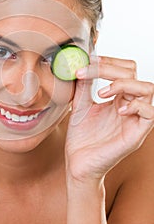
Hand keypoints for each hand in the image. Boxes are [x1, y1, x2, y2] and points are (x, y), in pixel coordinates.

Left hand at [65, 56, 153, 182]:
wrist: (78, 163)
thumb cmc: (81, 137)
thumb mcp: (79, 105)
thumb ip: (83, 86)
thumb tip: (80, 62)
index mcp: (118, 97)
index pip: (124, 69)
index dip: (108, 60)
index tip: (88, 59)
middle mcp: (129, 105)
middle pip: (134, 73)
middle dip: (111, 67)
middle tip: (90, 70)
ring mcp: (135, 119)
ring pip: (148, 88)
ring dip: (124, 84)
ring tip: (104, 92)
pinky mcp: (137, 134)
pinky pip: (150, 113)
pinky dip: (136, 105)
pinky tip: (117, 110)